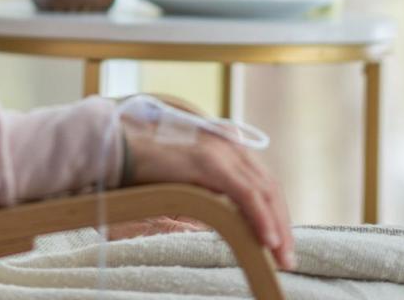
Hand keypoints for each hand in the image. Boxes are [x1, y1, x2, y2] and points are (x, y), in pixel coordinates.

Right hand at [122, 111, 295, 269]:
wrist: (116, 147)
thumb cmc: (143, 168)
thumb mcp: (184, 183)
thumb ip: (206, 194)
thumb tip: (221, 222)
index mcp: (227, 146)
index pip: (263, 183)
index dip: (275, 214)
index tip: (279, 243)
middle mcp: (230, 144)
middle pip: (270, 188)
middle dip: (282, 226)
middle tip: (287, 259)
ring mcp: (221, 150)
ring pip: (263, 192)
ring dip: (277, 228)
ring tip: (282, 258)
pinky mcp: (209, 161)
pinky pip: (245, 193)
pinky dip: (260, 218)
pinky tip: (267, 240)